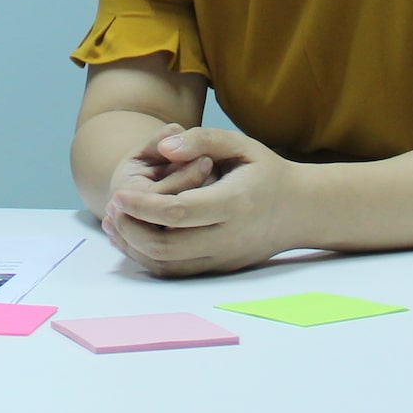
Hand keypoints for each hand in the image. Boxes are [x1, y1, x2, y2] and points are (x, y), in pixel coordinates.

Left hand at [105, 127, 302, 277]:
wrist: (301, 211)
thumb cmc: (266, 172)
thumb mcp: (240, 144)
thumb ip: (202, 140)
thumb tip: (164, 147)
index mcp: (236, 203)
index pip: (179, 213)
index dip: (143, 206)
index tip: (118, 194)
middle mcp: (230, 237)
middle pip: (167, 246)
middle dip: (131, 230)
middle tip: (111, 208)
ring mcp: (225, 258)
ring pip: (168, 266)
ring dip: (134, 247)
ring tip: (113, 223)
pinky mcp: (220, 269)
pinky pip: (177, 272)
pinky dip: (149, 258)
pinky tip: (132, 237)